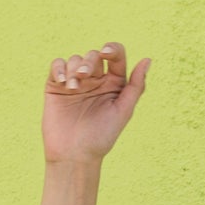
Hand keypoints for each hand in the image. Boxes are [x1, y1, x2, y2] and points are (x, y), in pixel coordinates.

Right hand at [41, 42, 150, 167]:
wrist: (74, 154)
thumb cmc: (102, 137)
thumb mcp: (123, 111)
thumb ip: (136, 86)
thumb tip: (148, 59)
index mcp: (113, 84)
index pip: (115, 56)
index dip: (112, 49)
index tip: (106, 54)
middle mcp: (95, 81)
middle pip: (93, 55)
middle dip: (89, 61)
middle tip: (85, 76)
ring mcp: (75, 82)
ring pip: (75, 59)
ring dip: (74, 68)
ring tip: (73, 87)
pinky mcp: (56, 86)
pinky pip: (57, 66)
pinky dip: (59, 68)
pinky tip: (63, 81)